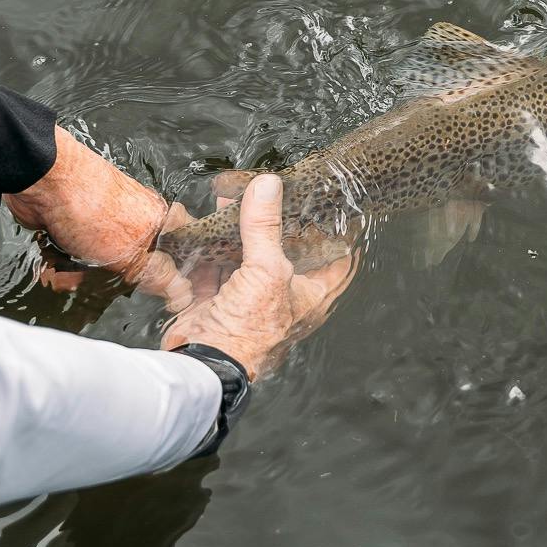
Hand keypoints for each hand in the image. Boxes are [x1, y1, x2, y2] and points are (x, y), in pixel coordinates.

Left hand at [3, 129, 194, 289]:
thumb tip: (184, 295)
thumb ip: (159, 275)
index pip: (187, 249)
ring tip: (68, 278)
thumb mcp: (132, 255)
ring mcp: (107, 226)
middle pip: (142, 265)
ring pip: (106, 266)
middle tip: (107, 288)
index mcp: (161, 221)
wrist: (43, 183)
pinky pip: (80, 260)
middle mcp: (138, 222)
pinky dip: (68, 268)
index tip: (174, 296)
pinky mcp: (79, 230)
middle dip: (118, 282)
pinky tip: (55, 272)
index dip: (183, 275)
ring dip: (85, 279)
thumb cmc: (94, 212)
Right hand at [158, 174, 356, 379]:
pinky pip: (217, 264)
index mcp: (310, 295)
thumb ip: (266, 227)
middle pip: (288, 251)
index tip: (339, 207)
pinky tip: (209, 221)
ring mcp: (250, 297)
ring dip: (241, 227)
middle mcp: (282, 295)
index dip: (342, 235)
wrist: (204, 360)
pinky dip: (212, 244)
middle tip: (279, 191)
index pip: (338, 261)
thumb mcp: (267, 270)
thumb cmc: (249, 327)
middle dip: (280, 222)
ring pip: (250, 253)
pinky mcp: (219, 298)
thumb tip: (268, 185)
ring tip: (237, 196)